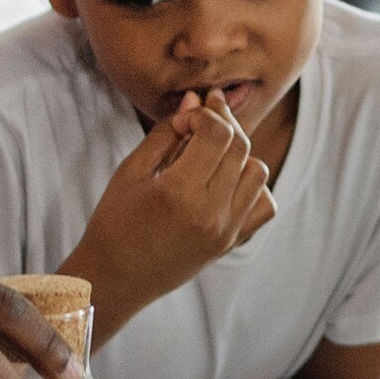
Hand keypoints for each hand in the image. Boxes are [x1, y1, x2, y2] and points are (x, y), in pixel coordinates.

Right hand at [68, 87, 274, 334]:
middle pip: (241, 148)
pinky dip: (253, 187)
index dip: (204, 114)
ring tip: (211, 153)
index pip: (218, 133)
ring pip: (258, 172)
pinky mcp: (231, 243)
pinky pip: (264, 205)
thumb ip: (167, 133)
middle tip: (201, 119)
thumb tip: (196, 99)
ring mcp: (226, 231)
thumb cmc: (115, 222)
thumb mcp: (132, 171)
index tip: (184, 119)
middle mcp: (210, 213)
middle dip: (223, 124)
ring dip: (239, 154)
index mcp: (179, 192)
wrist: (116, 279)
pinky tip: (227, 181)